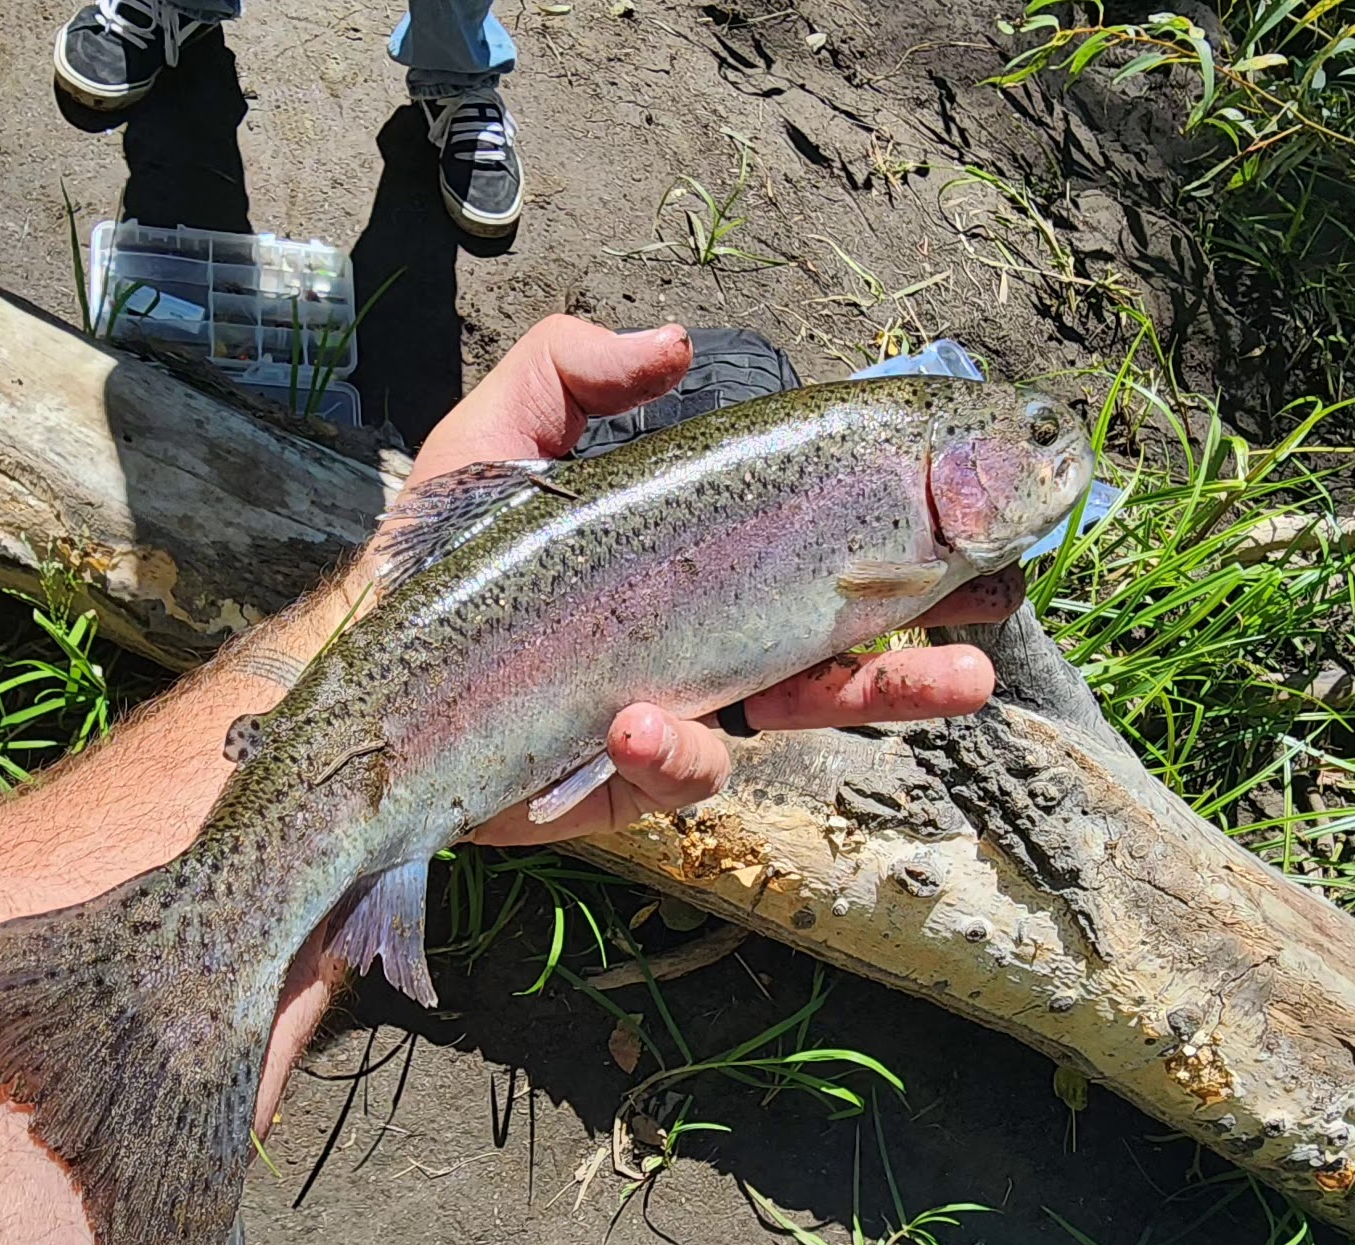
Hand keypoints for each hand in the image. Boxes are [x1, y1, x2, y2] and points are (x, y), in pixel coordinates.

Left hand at [402, 315, 1023, 845]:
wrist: (373, 677)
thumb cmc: (443, 558)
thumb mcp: (499, 438)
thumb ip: (574, 371)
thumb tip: (675, 340)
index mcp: (703, 554)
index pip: (822, 540)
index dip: (898, 529)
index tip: (971, 511)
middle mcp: (712, 631)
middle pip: (847, 634)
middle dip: (932, 626)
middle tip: (1000, 612)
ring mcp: (685, 708)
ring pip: (807, 712)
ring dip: (882, 694)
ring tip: (959, 681)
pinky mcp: (635, 777)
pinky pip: (685, 772)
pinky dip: (676, 750)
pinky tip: (636, 722)